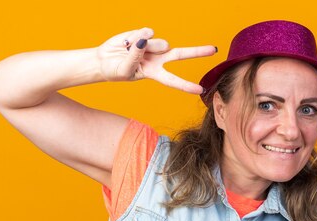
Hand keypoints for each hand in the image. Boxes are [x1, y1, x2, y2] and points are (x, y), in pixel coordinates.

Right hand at [97, 27, 216, 92]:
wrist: (103, 60)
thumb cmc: (115, 70)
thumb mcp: (125, 70)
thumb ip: (135, 57)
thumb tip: (144, 41)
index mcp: (155, 74)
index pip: (173, 80)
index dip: (186, 85)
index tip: (200, 90)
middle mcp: (158, 60)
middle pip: (180, 54)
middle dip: (197, 52)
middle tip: (213, 50)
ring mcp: (152, 47)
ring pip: (158, 42)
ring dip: (144, 46)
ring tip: (129, 50)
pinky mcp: (144, 35)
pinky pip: (145, 33)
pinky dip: (135, 37)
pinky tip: (127, 43)